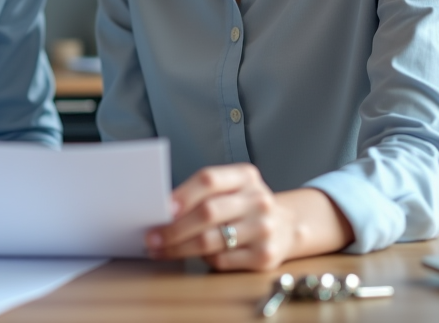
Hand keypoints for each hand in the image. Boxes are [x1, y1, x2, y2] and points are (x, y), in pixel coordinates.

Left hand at [144, 165, 351, 271]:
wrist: (287, 225)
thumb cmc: (244, 205)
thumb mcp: (231, 188)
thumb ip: (201, 194)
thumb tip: (160, 211)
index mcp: (245, 176)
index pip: (209, 179)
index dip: (182, 194)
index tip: (161, 208)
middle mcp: (258, 200)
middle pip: (208, 213)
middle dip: (174, 227)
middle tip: (152, 236)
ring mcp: (264, 229)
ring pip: (211, 241)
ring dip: (179, 248)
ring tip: (160, 249)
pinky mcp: (265, 256)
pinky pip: (222, 260)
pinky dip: (203, 260)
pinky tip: (191, 257)